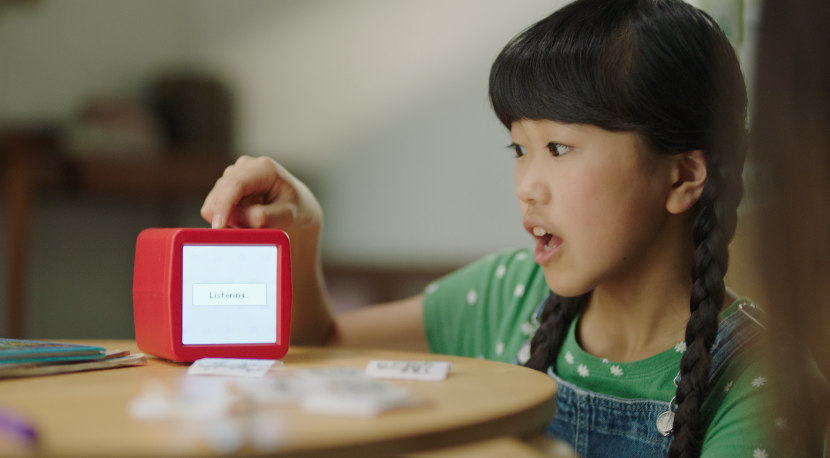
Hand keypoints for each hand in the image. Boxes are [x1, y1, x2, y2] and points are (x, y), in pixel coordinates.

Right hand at [201, 156, 321, 232]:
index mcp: (263, 168)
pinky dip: (226, 216)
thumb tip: (236, 217)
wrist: (297, 205)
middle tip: (249, 229)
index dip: (223, 206)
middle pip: (220, 193)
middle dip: (228, 216)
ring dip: (228, 217)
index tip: (218, 226)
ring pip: (214, 200)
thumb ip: (264, 217)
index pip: (235, 185)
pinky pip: (214, 205)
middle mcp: (245, 165)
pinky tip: (244, 217)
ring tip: (251, 221)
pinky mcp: (226, 184)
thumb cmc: (295, 208)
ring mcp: (234, 173)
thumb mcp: (288, 216)